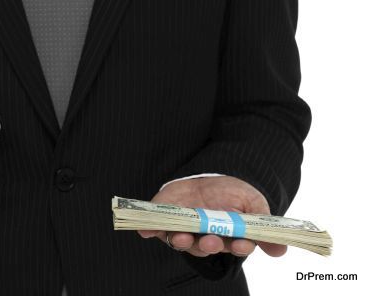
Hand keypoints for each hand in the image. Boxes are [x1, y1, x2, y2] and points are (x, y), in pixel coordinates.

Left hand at [138, 176, 286, 257]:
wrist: (211, 176)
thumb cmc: (234, 193)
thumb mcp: (254, 205)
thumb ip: (263, 227)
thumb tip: (281, 251)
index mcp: (228, 237)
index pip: (233, 246)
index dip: (238, 246)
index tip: (241, 244)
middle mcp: (205, 237)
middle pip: (205, 247)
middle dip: (207, 245)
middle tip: (209, 240)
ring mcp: (185, 229)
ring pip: (181, 241)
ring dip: (180, 240)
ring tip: (180, 236)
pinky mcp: (167, 219)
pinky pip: (157, 227)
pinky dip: (150, 229)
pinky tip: (144, 229)